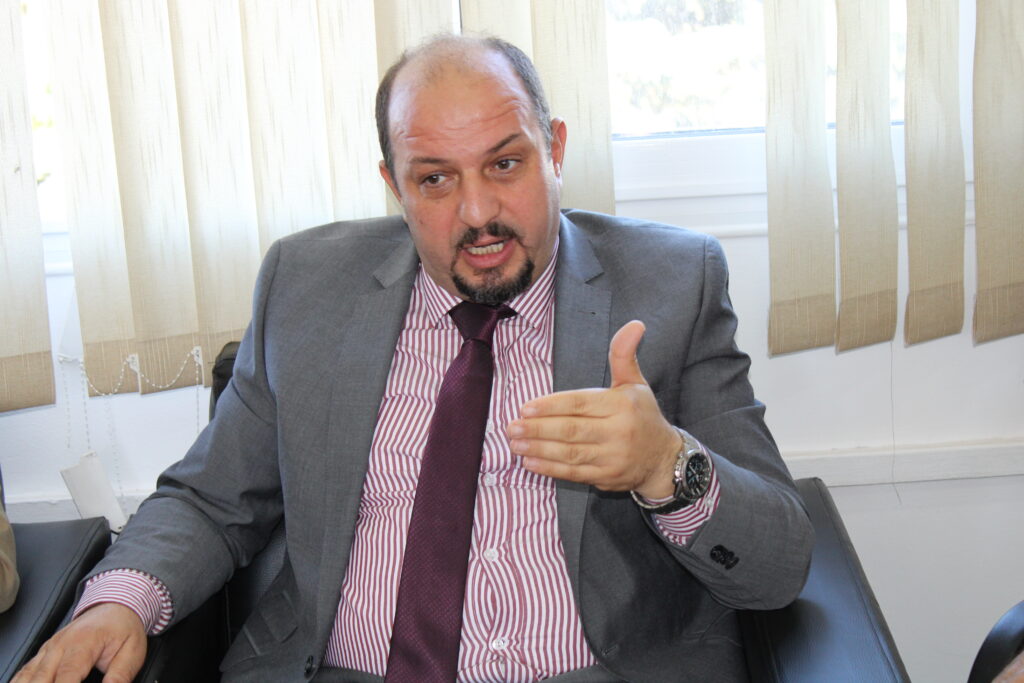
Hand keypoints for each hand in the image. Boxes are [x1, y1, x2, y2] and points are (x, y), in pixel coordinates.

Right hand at [14, 602, 146, 682]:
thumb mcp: (132, 652)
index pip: (66, 677)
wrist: (115, 606)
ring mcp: (49, 648)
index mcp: (82, 643)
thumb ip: (119, 676)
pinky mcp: (44, 653)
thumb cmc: (124, 629)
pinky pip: (25, 672)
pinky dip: (22, 682)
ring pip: (28, 676)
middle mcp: (60, 645)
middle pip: (41, 679)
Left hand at [507, 320, 681, 498]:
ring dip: (539, 449)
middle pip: (571, 430)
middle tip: (512, 426)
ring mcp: (612, 457)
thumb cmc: (642, 415)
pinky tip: (530, 463)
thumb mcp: (635, 383)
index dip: (552, 406)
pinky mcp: (606, 477)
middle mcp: (618, 432)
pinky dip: (550, 469)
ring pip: (570, 453)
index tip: (526, 407)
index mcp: (622, 406)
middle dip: (538, 429)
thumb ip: (624, 354)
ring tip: (515, 444)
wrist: (663, 458)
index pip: (580, 404)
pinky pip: (574, 473)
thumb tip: (634, 324)